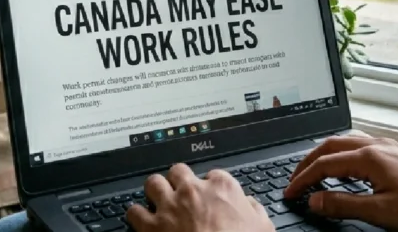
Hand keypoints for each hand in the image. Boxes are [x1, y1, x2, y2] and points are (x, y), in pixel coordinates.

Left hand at [126, 163, 273, 231]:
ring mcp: (170, 206)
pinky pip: (134, 212)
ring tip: (156, 199)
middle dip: (178, 180)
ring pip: (153, 183)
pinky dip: (135, 215)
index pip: (213, 174)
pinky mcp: (151, 226)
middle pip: (178, 171)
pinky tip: (139, 219)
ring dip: (154, 191)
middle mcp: (193, 191)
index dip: (210, 185)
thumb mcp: (263, 226)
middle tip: (180, 191)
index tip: (210, 194)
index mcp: (221, 187)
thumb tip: (251, 205)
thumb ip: (254, 210)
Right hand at [284, 134, 397, 228]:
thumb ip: (344, 205)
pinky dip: (342, 153)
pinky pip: (360, 144)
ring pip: (345, 142)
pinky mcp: (397, 152)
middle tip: (293, 179)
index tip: (290, 192)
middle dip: (308, 161)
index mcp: (370, 157)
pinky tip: (345, 166)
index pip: (325, 164)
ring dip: (325, 154)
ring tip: (313, 170)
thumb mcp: (379, 211)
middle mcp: (377, 145)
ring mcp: (388, 146)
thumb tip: (315, 200)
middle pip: (331, 145)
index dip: (303, 179)